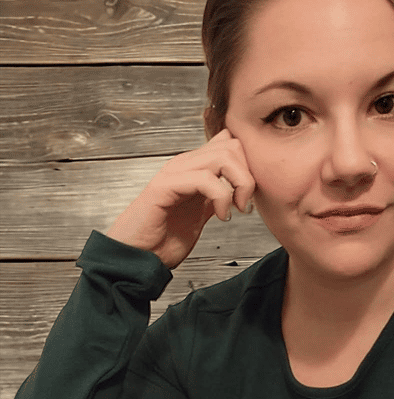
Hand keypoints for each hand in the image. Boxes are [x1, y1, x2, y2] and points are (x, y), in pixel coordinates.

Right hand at [106, 129, 255, 268]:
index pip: (230, 141)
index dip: (249, 163)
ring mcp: (174, 172)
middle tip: (246, 203)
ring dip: (239, 184)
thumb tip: (241, 184)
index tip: (251, 193)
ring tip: (236, 209)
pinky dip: (221, 197)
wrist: (137, 257)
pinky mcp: (165, 187)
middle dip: (249, 174)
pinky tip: (220, 216)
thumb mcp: (202, 211)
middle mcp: (185, 164)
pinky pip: (204, 178)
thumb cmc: (164, 238)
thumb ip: (218, 193)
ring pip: (222, 156)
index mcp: (194, 167)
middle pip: (232, 145)